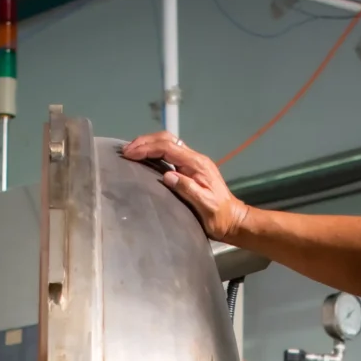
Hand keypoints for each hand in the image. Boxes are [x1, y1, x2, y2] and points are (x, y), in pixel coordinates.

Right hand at [120, 133, 252, 242]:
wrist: (233, 220)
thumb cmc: (219, 217)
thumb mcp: (204, 205)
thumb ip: (187, 189)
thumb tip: (167, 175)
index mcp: (197, 164)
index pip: (167, 148)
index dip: (147, 148)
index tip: (129, 154)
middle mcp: (195, 159)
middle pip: (167, 140)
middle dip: (145, 142)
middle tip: (126, 150)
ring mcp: (193, 162)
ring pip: (168, 144)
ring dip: (149, 144)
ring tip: (132, 151)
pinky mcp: (191, 168)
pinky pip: (170, 153)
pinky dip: (155, 152)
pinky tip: (145, 158)